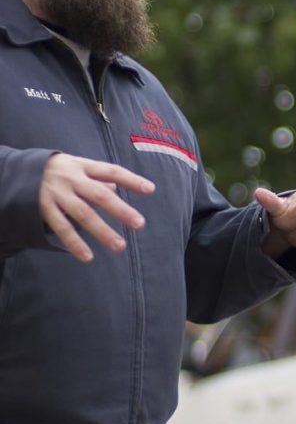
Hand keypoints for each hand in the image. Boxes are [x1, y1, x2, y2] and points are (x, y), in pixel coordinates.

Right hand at [39, 153, 154, 262]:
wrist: (17, 170)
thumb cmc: (58, 171)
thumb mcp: (77, 167)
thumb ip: (98, 178)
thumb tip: (118, 187)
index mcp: (83, 166)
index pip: (111, 171)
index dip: (131, 180)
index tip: (151, 189)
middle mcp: (71, 179)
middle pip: (99, 195)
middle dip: (120, 210)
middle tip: (139, 224)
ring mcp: (57, 195)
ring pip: (83, 215)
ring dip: (102, 232)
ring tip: (120, 246)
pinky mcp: (43, 209)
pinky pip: (61, 228)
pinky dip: (75, 243)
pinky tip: (88, 256)